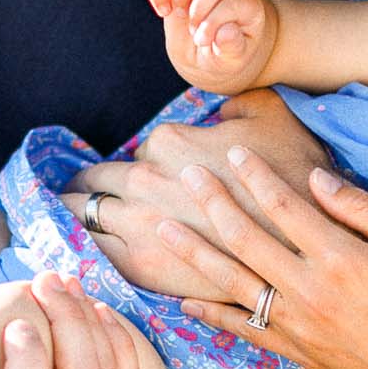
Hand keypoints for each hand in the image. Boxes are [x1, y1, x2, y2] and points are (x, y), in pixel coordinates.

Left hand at [59, 90, 325, 298]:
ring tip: (62, 217)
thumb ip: (237, 101)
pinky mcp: (140, 267)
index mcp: (170, 142)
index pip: (139, 150)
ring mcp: (138, 224)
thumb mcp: (272, 115)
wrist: (304, 247)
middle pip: (97, 179)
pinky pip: (91, 252)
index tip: (147, 177)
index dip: (144, 163)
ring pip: (80, 213)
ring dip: (68, 212)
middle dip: (89, 185)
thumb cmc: (294, 177)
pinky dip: (76, 247)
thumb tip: (221, 110)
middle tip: (78, 193)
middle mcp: (145, 178)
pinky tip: (72, 249)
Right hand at [147, 0, 277, 93]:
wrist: (211, 55)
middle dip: (199, 9)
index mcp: (248, 7)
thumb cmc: (226, 57)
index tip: (204, 42)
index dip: (214, 22)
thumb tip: (226, 32)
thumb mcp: (233, 60)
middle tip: (195, 33)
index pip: (232, 3)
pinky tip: (162, 12)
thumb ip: (233, 48)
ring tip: (179, 15)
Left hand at [152, 145, 367, 368]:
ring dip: (194, 253)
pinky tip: (184, 303)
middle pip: (246, 238)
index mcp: (341, 259)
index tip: (232, 152)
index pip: (284, 207)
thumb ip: (364, 211)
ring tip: (162, 228)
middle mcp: (308, 291)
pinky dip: (211, 316)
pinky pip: (243, 330)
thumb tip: (316, 180)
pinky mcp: (295, 352)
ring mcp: (297, 325)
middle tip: (185, 176)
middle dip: (212, 203)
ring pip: (232, 282)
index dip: (255, 176)